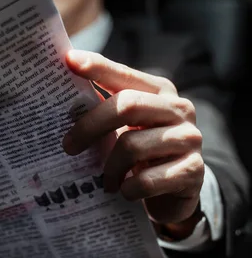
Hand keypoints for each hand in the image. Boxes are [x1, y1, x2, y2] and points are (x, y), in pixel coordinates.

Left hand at [62, 50, 204, 233]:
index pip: (123, 75)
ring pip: (132, 146)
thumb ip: (105, 110)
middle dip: (90, 126)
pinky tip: (127, 192)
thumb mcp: (126, 128)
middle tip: (68, 147)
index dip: (97, 67)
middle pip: (127, 106)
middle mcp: (179, 109)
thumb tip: (64, 98)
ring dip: (110, 169)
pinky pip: (148, 179)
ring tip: (105, 182)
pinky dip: (130, 188)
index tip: (69, 61)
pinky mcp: (193, 170)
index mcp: (159, 92)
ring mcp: (189, 139)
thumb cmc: (143, 155)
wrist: (175, 195)